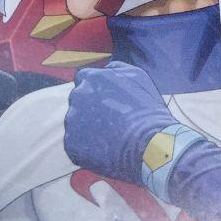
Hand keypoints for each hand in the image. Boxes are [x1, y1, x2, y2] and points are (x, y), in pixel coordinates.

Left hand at [64, 61, 174, 182]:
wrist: (149, 144)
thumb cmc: (147, 110)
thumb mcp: (138, 77)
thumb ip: (116, 69)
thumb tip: (106, 69)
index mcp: (91, 78)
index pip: (83, 79)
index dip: (95, 91)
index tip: (105, 101)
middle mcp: (77, 96)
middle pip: (78, 101)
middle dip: (89, 108)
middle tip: (108, 121)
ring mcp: (72, 120)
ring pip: (75, 123)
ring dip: (86, 128)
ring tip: (108, 138)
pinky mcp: (71, 143)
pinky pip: (75, 145)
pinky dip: (86, 148)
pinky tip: (104, 151)